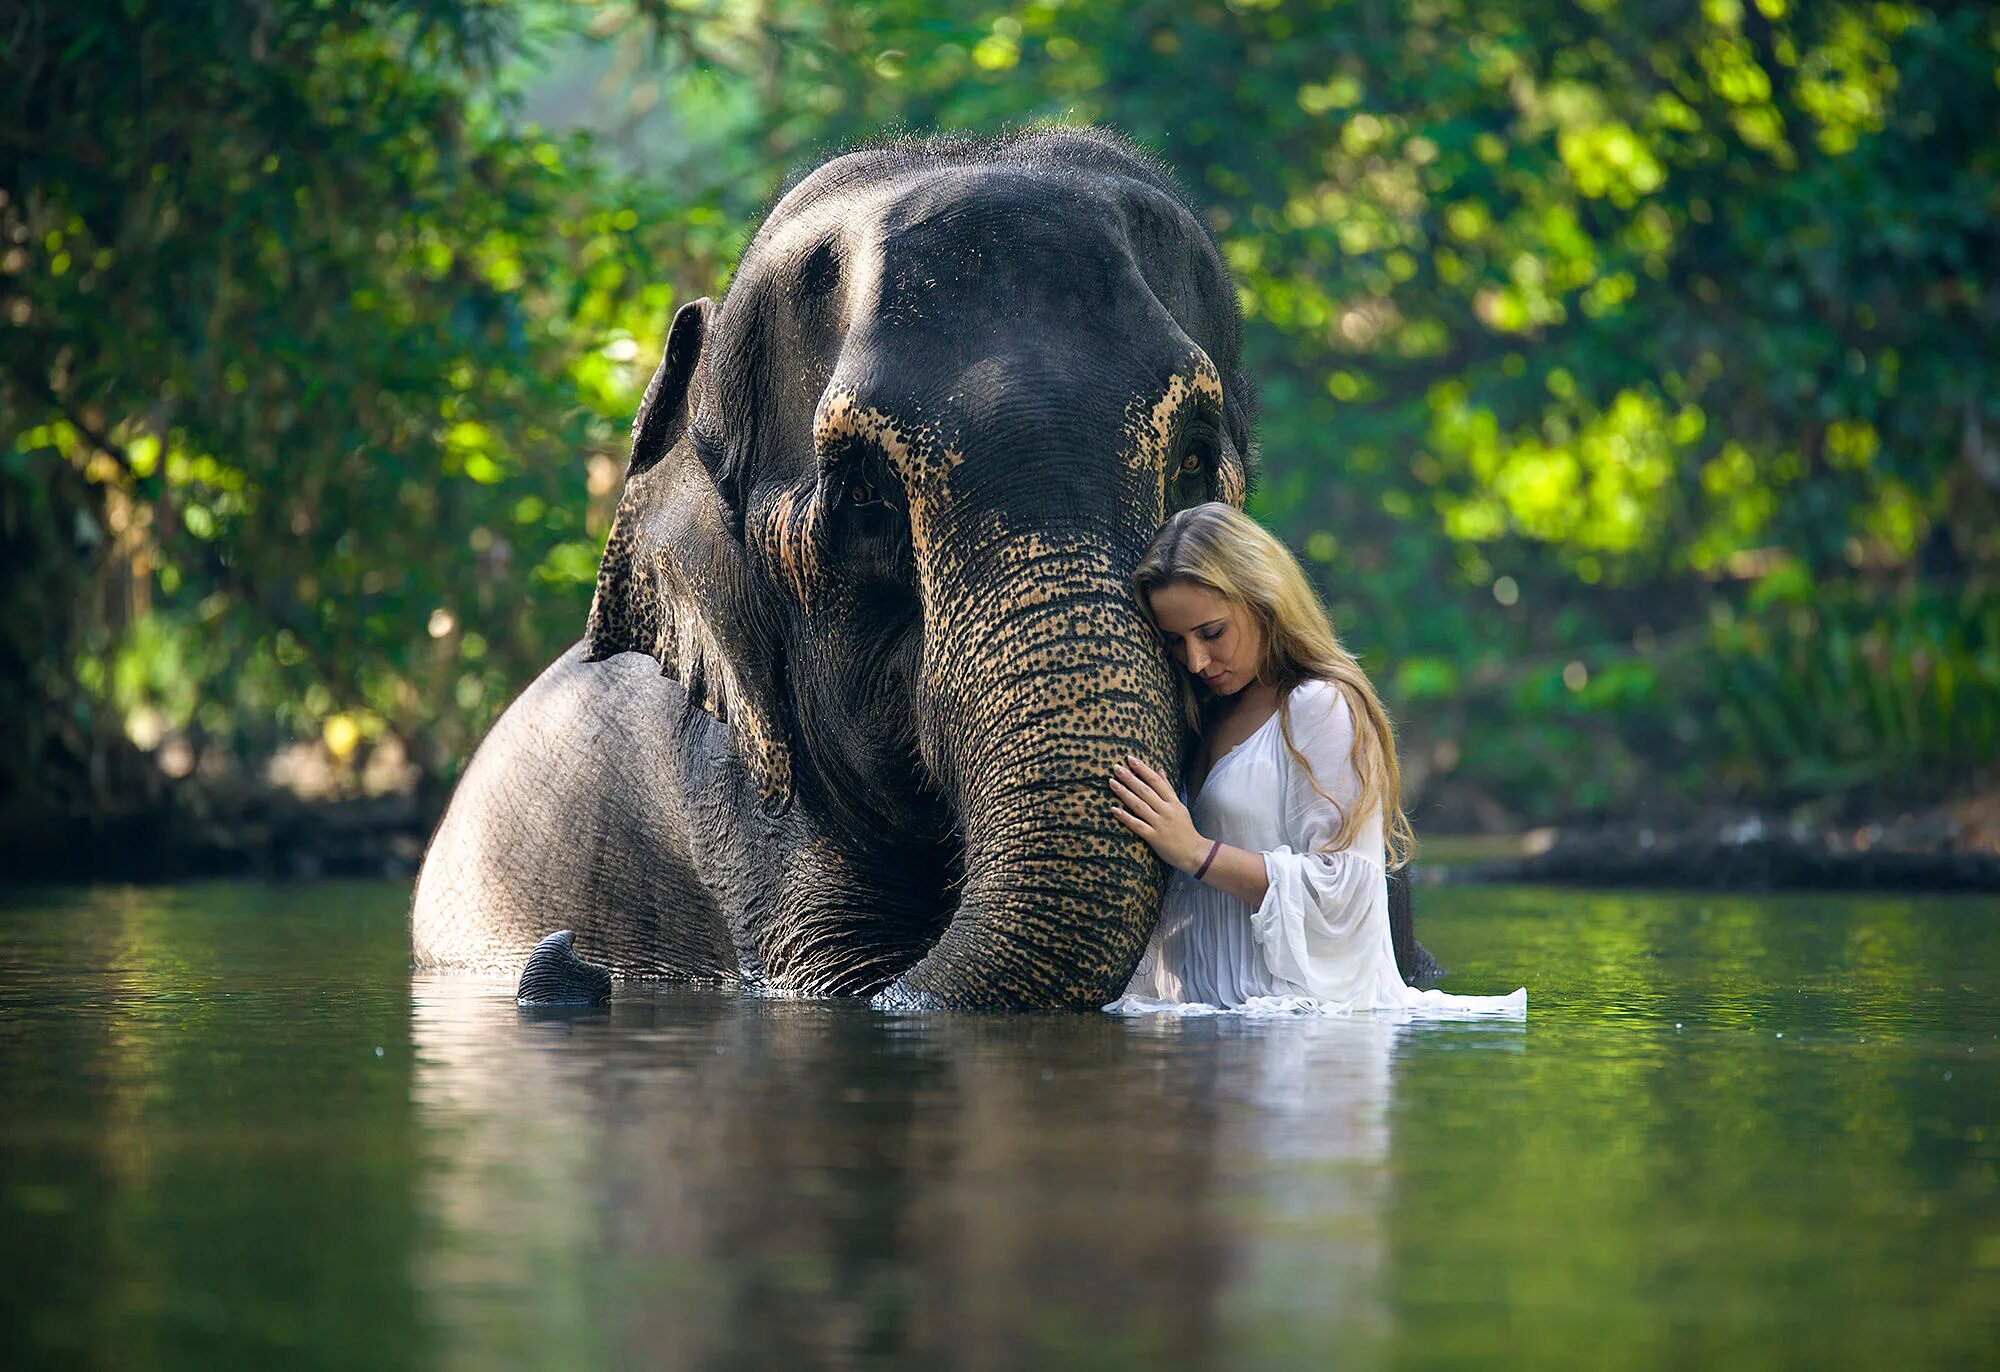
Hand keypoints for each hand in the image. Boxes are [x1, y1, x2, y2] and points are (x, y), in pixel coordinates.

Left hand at [1108, 754, 1207, 872]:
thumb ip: (1168, 789)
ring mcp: (1160, 824)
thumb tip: (1159, 770)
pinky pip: (1137, 825)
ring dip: (1124, 793)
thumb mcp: (1179, 806)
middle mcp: (1166, 811)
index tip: (1130, 759)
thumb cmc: (1185, 829)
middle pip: (1146, 791)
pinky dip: (1126, 817)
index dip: (1143, 769)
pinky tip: (1114, 810)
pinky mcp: (1154, 838)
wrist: (1195, 853)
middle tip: (1116, 767)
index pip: (1156, 781)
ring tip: (1112, 783)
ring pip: (1140, 806)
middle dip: (1130, 778)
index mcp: (1173, 802)